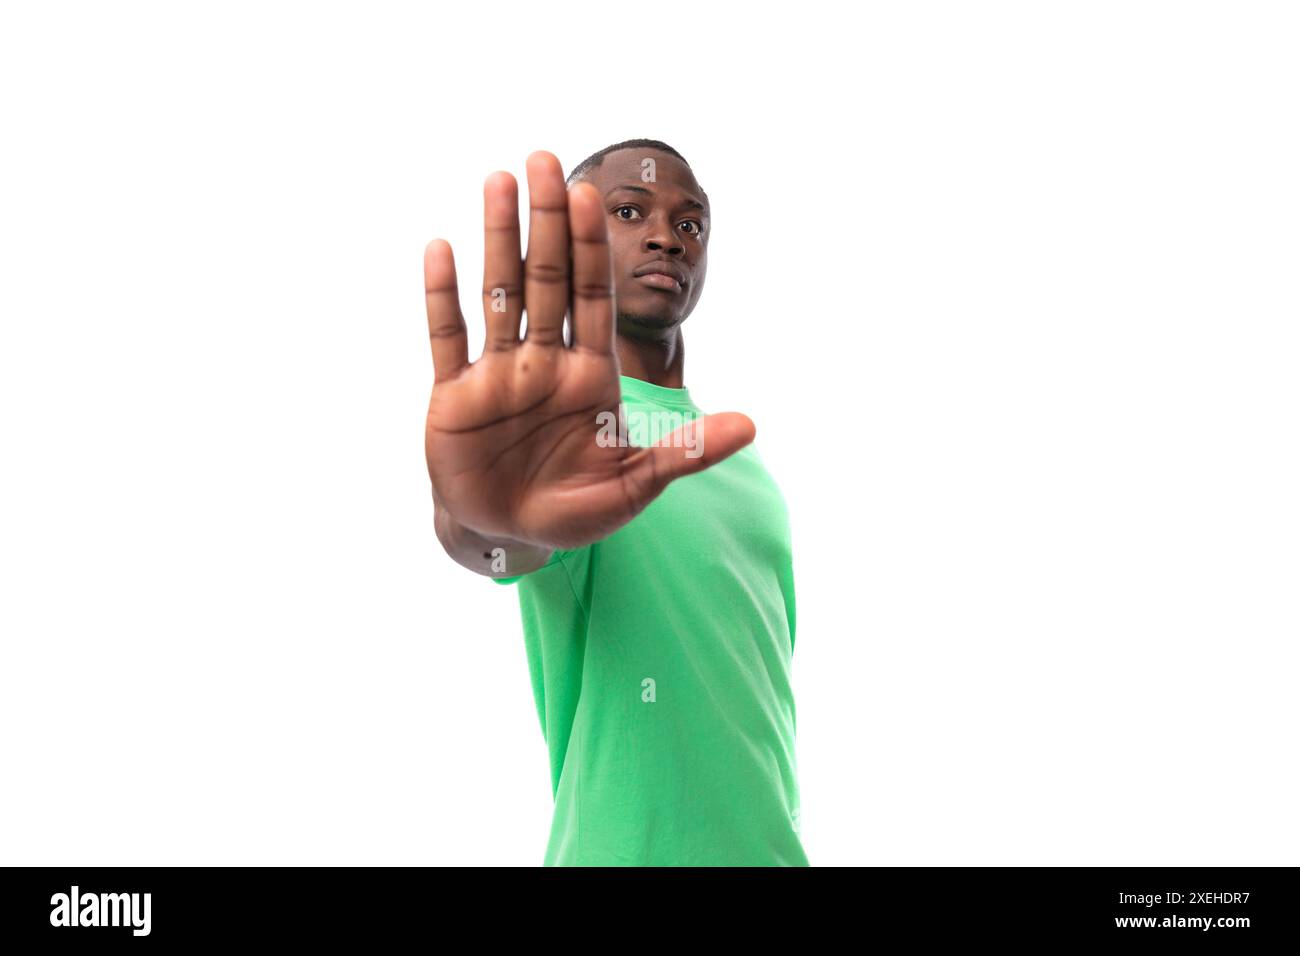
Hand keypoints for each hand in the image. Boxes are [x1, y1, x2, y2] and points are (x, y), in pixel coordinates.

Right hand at [423, 151, 753, 550]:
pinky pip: (448, 336)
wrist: (508, 535)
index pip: (592, 299)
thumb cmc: (573, 510)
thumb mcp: (633, 486)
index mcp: (589, 376)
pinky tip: (440, 249)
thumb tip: (751, 426)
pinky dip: (444, 295)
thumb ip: (683, 453)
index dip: (591, 249)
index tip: (591, 197)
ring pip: (499, 293)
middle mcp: (544, 362)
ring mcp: (497, 373)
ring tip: (498, 181)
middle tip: (545, 160)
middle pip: (547, 279)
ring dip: (497, 239)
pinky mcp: (455, 395)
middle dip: (547, 222)